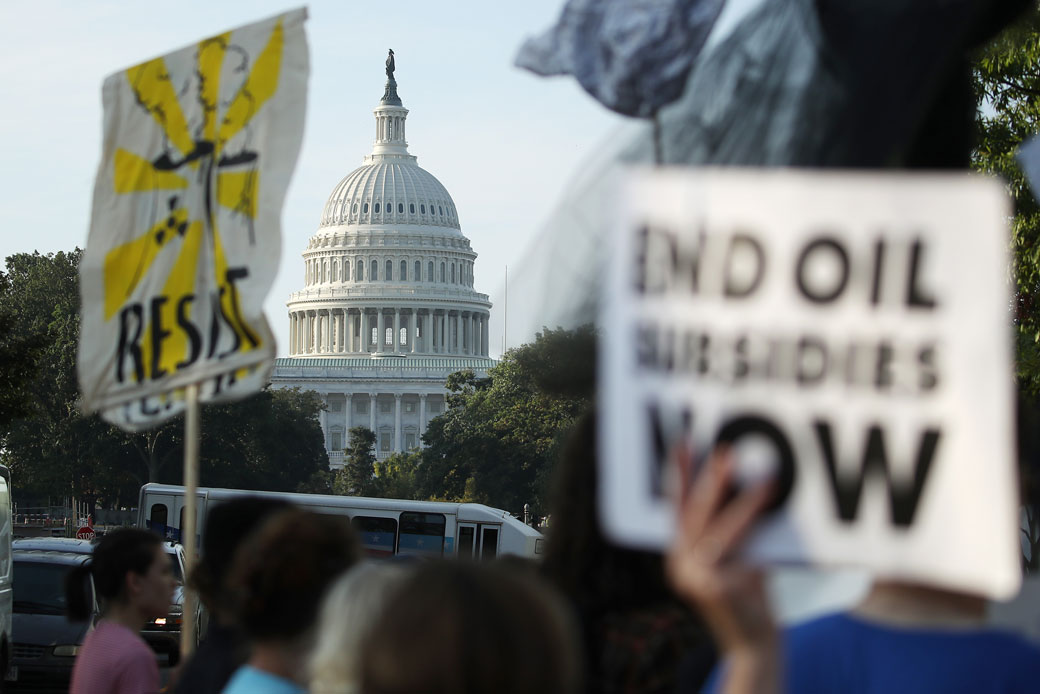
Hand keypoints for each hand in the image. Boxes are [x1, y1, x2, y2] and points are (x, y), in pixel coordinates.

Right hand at [665, 446, 780, 693]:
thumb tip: (750, 487)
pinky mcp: (719, 588)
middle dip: (712, 479)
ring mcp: (696, 578)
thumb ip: (731, 535)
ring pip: (722, 528)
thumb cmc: (749, 602)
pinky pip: (744, 550)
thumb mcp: (735, 563)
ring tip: (769, 481)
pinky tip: (777, 518)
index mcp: (679, 556)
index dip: (678, 474)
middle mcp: (680, 565)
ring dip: (748, 501)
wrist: (754, 650)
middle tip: (727, 452)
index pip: (676, 507)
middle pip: (693, 512)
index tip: (683, 443)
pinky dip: (761, 532)